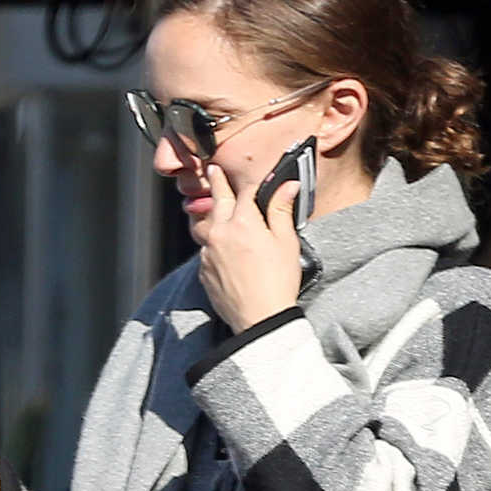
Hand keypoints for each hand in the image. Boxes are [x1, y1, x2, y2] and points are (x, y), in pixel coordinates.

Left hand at [197, 164, 303, 332]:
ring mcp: (208, 254)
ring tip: (217, 210)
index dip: (250, 185)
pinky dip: (214, 245)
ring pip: (208, 227)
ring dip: (214, 217)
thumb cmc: (277, 282)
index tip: (248, 177)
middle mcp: (219, 233)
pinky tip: (226, 251)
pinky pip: (206, 251)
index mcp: (242, 222)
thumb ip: (281, 210)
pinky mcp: (203, 272)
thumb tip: (287, 186)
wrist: (260, 319)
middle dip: (217, 184)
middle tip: (214, 170)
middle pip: (217, 201)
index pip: (243, 192)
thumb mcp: (286, 242)